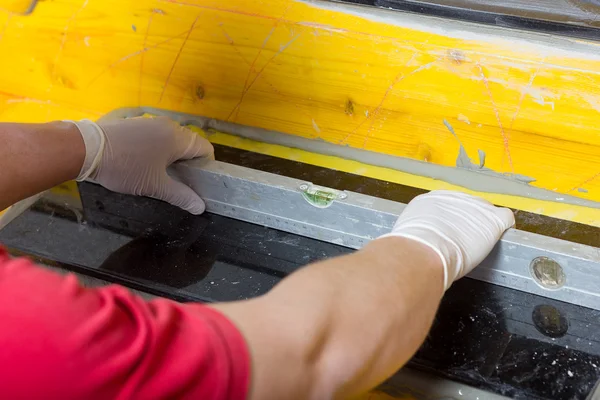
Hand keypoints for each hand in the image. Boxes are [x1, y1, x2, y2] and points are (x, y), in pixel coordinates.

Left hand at [71, 117, 213, 214]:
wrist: (87, 148)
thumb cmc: (126, 168)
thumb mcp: (155, 187)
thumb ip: (181, 196)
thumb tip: (201, 207)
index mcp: (178, 138)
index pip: (205, 148)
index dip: (205, 166)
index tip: (196, 181)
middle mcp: (168, 125)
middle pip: (189, 143)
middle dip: (187, 162)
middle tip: (176, 181)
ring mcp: (150, 120)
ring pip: (171, 138)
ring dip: (170, 155)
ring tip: (158, 173)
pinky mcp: (135, 122)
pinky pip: (155, 134)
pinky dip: (155, 147)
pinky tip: (141, 160)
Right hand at [381, 190, 513, 289]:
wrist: (424, 249)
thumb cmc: (413, 246)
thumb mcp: (408, 232)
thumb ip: (418, 230)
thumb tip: (418, 242)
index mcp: (431, 199)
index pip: (445, 205)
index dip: (448, 219)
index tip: (447, 231)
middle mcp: (454, 197)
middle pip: (466, 205)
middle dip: (466, 220)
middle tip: (461, 239)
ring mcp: (474, 207)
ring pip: (484, 211)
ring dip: (482, 224)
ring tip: (478, 240)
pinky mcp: (492, 220)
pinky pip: (505, 217)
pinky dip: (504, 225)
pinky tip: (501, 234)